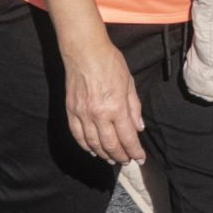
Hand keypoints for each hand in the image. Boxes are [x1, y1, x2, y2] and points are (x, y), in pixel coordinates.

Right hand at [61, 34, 145, 165]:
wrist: (84, 51)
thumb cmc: (110, 62)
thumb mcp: (129, 83)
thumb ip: (134, 108)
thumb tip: (139, 128)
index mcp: (116, 107)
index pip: (127, 137)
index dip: (135, 151)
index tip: (140, 158)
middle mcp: (99, 114)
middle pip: (110, 145)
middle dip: (121, 156)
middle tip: (127, 161)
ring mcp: (83, 114)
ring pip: (93, 144)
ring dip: (104, 154)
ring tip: (112, 159)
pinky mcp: (71, 111)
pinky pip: (77, 135)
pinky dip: (85, 146)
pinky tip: (92, 150)